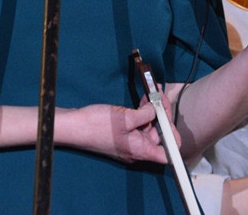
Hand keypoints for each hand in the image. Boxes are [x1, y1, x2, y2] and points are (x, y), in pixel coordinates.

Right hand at [56, 102, 170, 163]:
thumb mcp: (125, 117)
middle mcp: (137, 149)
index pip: (168, 155)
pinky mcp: (123, 133)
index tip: (169, 118)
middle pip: (160, 136)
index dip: (173, 138)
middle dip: (162, 115)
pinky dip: (143, 112)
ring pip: (149, 127)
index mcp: (140, 150)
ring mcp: (130, 141)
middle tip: (159, 95)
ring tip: (153, 93)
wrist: (74, 126)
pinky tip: (144, 99)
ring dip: (153, 110)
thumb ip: (145, 114)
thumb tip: (156, 109)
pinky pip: (139, 124)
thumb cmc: (97, 125)